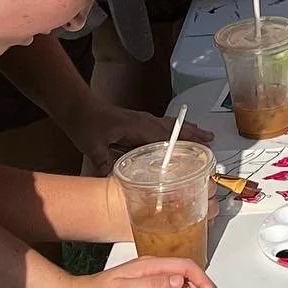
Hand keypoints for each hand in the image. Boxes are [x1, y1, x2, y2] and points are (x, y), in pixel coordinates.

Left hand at [66, 104, 213, 175]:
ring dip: (186, 129)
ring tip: (202, 134)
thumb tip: (113, 181)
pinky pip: (160, 125)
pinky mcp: (136, 122)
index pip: (166, 135)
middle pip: (173, 128)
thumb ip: (104, 164)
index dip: (185, 141)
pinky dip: (173, 129)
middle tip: (211, 139)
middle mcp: (143, 121)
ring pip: (169, 125)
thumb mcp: (92, 146)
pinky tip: (175, 135)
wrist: (76, 106)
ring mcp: (140, 120)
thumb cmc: (85, 123)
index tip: (202, 145)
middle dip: (193, 133)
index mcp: (137, 127)